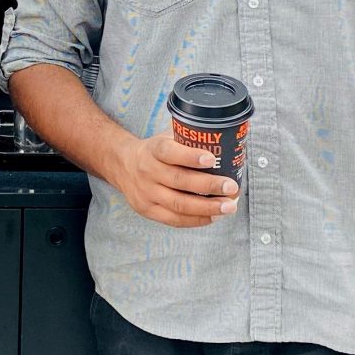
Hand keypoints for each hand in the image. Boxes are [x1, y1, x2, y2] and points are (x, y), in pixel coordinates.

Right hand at [112, 131, 238, 228]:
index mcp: (153, 149)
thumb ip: (188, 136)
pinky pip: (174, 220)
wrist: (123, 166)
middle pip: (179, 181)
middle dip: (209, 185)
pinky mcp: (148, 210)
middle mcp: (147, 171)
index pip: (169, 152)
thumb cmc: (155, 152)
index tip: (211, 159)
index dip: (190, 156)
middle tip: (231, 187)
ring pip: (178, 204)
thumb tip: (223, 134)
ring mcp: (146, 193)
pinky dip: (196, 220)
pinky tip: (214, 216)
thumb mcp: (166, 138)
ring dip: (207, 207)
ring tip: (229, 206)